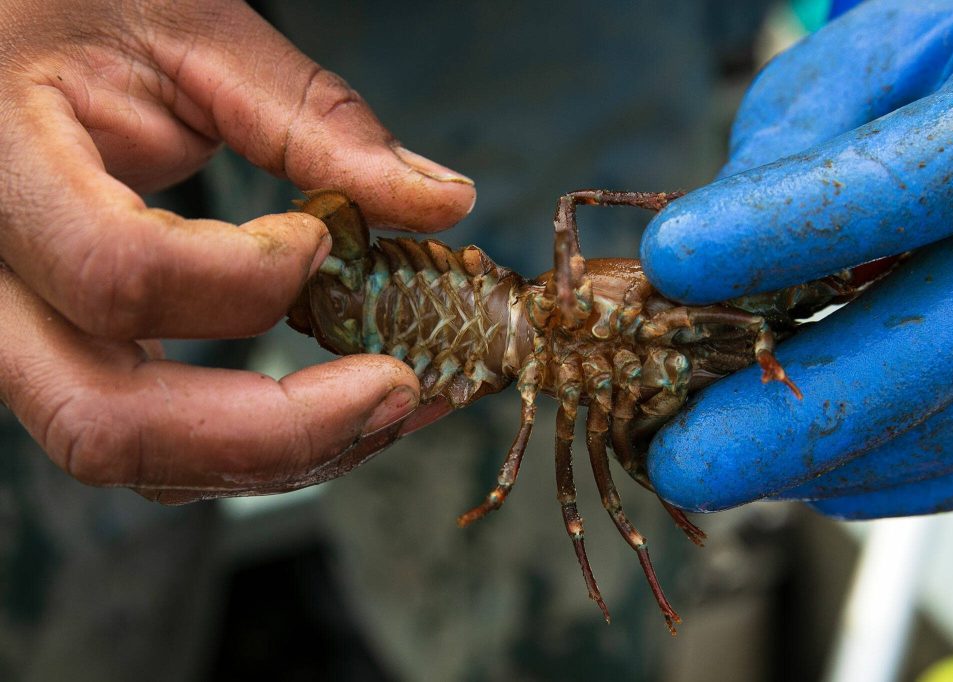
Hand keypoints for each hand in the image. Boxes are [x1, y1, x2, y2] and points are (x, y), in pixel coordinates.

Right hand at [0, 0, 475, 502]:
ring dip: (276, 453)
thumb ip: (313, 117)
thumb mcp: (189, 31)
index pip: (118, 272)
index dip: (247, 277)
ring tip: (387, 401)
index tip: (323, 243)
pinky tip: (334, 401)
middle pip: (106, 421)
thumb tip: (440, 201)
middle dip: (277, 431)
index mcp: (5, 173)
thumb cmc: (75, 13)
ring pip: (129, 453)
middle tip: (396, 389)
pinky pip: (149, 435)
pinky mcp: (65, 351)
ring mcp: (21, 333)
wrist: (4, 38)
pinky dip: (251, 441)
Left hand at [639, 0, 952, 518]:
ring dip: (835, 462)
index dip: (781, 230)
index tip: (669, 262)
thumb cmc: (936, 76)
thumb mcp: (858, 71)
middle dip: (797, 417)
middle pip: (946, 339)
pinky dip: (893, 478)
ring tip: (726, 467)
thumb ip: (789, 153)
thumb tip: (696, 263)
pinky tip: (812, 474)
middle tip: (685, 458)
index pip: (905, 182)